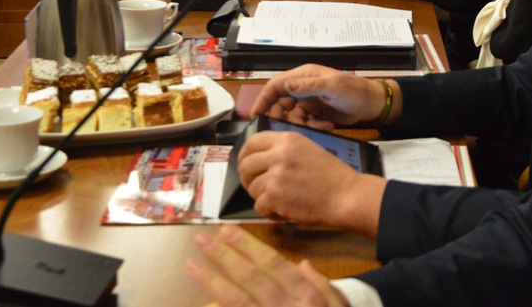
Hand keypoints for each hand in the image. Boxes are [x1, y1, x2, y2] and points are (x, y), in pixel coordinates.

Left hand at [186, 225, 349, 306]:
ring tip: (191, 265)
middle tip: (201, 240)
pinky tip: (202, 302)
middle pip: (251, 280)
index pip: (273, 266)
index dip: (248, 247)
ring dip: (212, 283)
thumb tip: (302, 264)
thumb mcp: (340, 306)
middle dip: (224, 258)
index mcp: (306, 298)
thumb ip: (321, 285)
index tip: (226, 232)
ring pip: (237, 303)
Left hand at [238, 131, 385, 231]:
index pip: (252, 142)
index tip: (247, 165)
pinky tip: (284, 210)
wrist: (346, 195)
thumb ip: (283, 151)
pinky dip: (270, 212)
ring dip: (262, 197)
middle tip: (260, 187)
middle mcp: (278, 154)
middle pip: (245, 166)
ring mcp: (275, 175)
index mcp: (287, 140)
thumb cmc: (331, 175)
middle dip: (249, 179)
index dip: (245, 155)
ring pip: (251, 188)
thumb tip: (258, 160)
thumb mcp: (307, 150)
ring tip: (281, 200)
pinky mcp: (275, 197)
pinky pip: (259, 206)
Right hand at [251, 64, 395, 127]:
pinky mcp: (315, 114)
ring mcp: (309, 101)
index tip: (255, 115)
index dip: (264, 99)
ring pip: (292, 116)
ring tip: (319, 125)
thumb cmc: (354, 90)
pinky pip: (305, 123)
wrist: (372, 105)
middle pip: (281, 104)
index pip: (276, 86)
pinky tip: (326, 125)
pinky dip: (312, 127)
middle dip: (284, 117)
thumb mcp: (332, 86)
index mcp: (304, 76)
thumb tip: (286, 85)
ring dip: (302, 124)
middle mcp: (303, 88)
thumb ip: (309, 86)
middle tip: (291, 127)